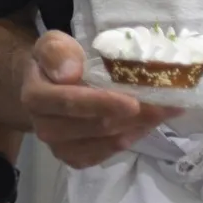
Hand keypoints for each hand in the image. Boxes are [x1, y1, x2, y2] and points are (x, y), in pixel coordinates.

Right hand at [21, 31, 181, 168]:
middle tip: (167, 103)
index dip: (103, 103)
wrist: (44, 86)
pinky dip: (129, 139)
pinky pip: (106, 154)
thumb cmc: (54, 61)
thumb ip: (56, 52)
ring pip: (106, 141)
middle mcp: (44, 127)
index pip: (71, 103)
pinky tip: (146, 125)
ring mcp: (59, 147)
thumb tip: (71, 72)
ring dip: (139, 126)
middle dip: (134, 115)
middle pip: (96, 125)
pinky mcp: (74, 158)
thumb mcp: (52, 44)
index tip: (133, 101)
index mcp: (35, 97)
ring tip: (165, 111)